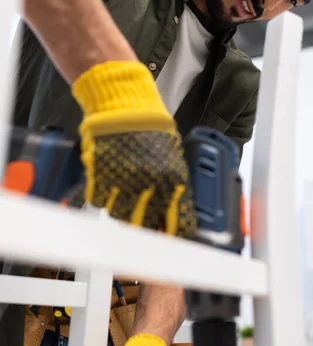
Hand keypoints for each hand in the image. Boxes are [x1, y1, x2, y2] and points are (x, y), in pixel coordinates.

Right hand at [72, 61, 195, 237]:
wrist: (122, 102)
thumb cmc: (149, 124)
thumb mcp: (174, 154)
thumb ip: (176, 185)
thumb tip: (177, 211)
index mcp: (174, 179)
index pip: (179, 222)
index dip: (175, 236)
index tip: (173, 243)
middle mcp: (150, 184)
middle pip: (147, 225)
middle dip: (145, 225)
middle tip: (143, 218)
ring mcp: (123, 181)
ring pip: (121, 215)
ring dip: (122, 209)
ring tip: (125, 190)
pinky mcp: (100, 176)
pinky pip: (100, 200)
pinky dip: (103, 195)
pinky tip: (110, 180)